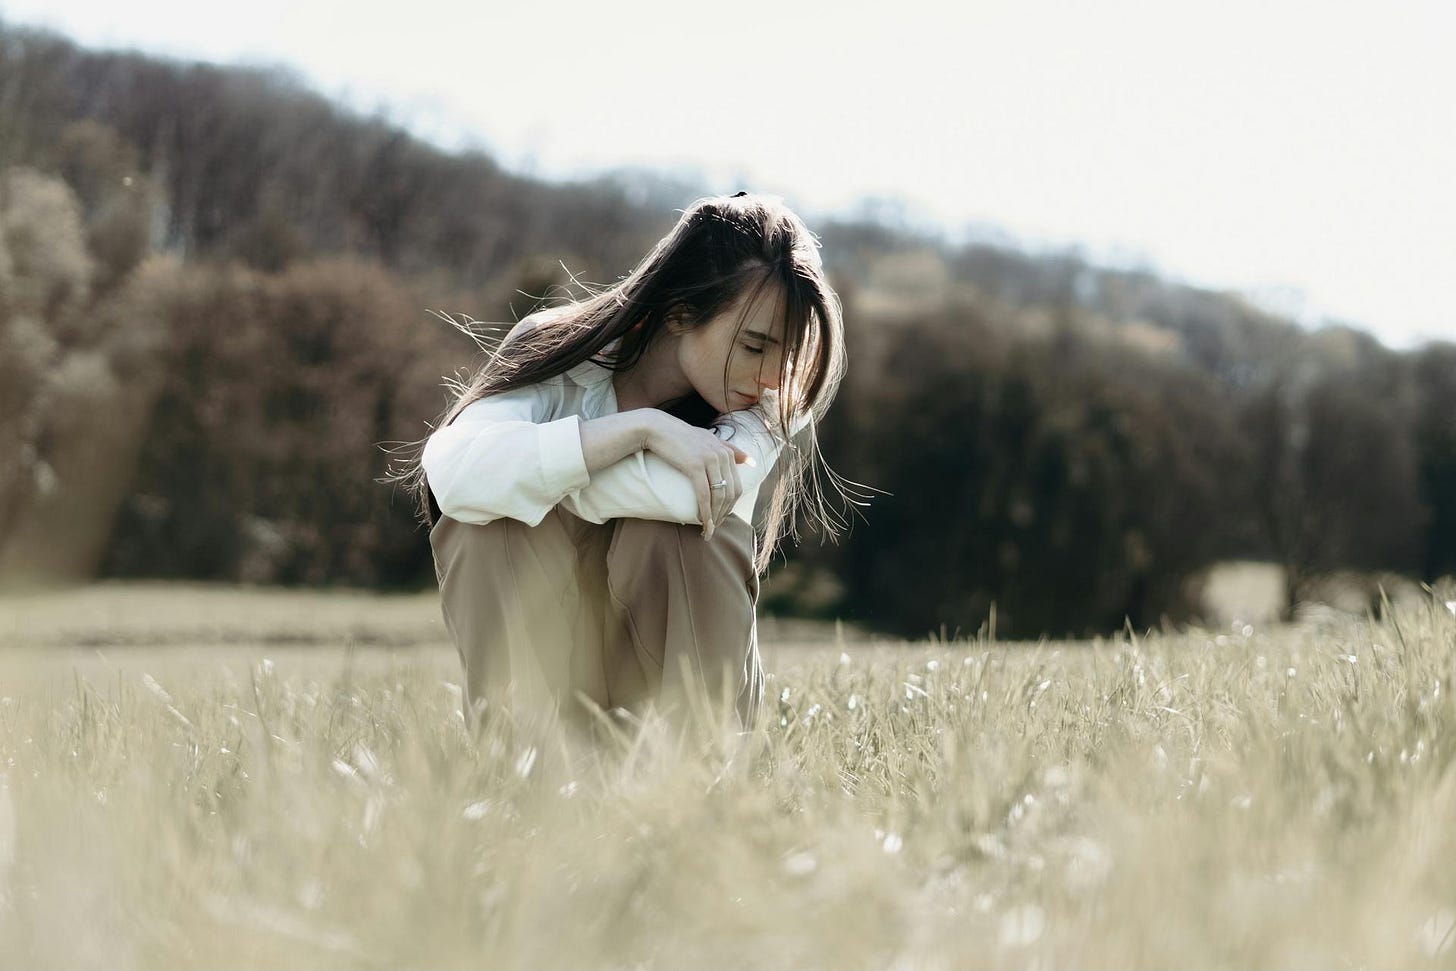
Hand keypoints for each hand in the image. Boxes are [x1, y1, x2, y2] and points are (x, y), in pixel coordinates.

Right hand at [642, 412, 754, 539]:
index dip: (730, 506)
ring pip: (719, 496)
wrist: (657, 428)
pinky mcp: (695, 465)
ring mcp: (710, 460)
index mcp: (727, 452)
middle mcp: (722, 455)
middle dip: (723, 514)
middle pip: (730, 494)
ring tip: (708, 531)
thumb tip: (752, 462)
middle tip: (713, 528)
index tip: (720, 518)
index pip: (736, 486)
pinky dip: (705, 512)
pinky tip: (703, 523)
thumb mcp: (708, 439)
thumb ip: (730, 449)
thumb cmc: (680, 436)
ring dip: (715, 517)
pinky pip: (704, 495)